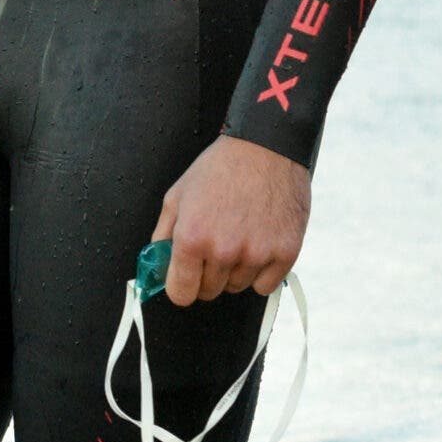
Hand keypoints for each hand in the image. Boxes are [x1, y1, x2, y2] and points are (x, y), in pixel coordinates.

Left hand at [151, 135, 310, 305]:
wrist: (265, 148)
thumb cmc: (218, 169)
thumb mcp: (177, 195)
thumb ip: (162, 235)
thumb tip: (155, 267)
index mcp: (192, 237)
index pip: (180, 293)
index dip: (180, 286)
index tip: (184, 278)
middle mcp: (224, 251)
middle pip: (209, 292)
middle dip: (206, 275)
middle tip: (213, 245)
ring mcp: (257, 254)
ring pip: (237, 288)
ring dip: (234, 271)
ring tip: (238, 235)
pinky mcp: (286, 254)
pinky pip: (265, 286)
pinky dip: (261, 271)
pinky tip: (259, 242)